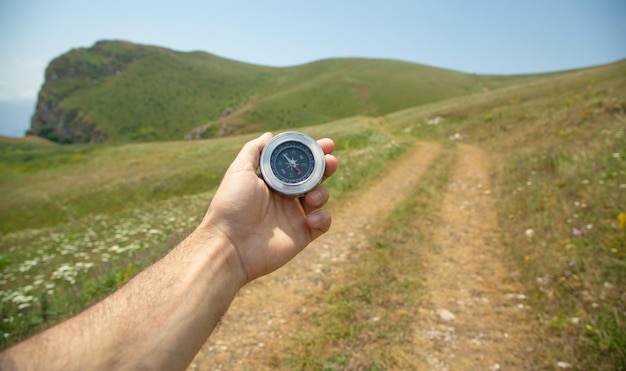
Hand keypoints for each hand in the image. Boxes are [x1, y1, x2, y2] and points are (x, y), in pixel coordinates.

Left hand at [200, 132, 337, 283]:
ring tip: (311, 198)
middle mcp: (285, 196)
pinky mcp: (302, 234)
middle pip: (314, 177)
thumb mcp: (238, 171)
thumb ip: (254, 151)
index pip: (297, 162)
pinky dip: (323, 218)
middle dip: (326, 166)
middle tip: (331, 161)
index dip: (312, 152)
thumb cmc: (231, 206)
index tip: (326, 143)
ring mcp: (294, 215)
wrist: (230, 245)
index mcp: (272, 181)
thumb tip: (270, 135)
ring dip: (322, 192)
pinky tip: (309, 219)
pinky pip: (323, 223)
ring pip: (321, 197)